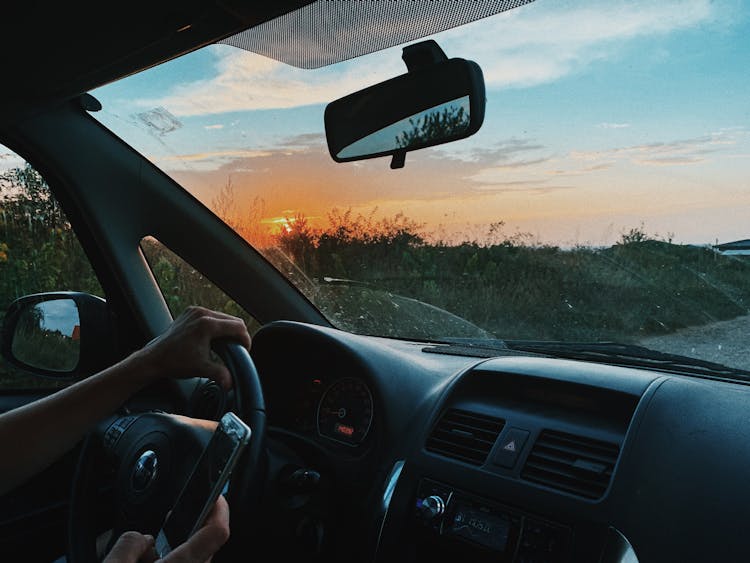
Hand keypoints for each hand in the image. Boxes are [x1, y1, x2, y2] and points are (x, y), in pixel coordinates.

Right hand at [103, 495, 229, 562]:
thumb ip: (128, 545)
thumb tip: (142, 538)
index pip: (218, 532)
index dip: (220, 507)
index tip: (216, 492)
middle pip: (209, 543)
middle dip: (197, 525)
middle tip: (186, 511)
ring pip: (197, 558)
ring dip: (183, 546)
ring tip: (161, 541)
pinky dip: (173, 560)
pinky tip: (152, 562)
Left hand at [134, 306, 251, 389]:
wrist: (153, 359)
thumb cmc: (175, 363)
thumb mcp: (201, 369)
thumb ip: (220, 374)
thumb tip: (231, 383)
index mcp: (207, 324)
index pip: (238, 326)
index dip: (246, 339)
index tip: (245, 350)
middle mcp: (202, 314)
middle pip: (232, 320)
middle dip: (238, 335)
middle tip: (238, 349)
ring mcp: (195, 311)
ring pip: (222, 317)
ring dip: (228, 330)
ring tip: (226, 345)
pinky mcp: (190, 312)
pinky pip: (211, 316)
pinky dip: (217, 326)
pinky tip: (214, 339)